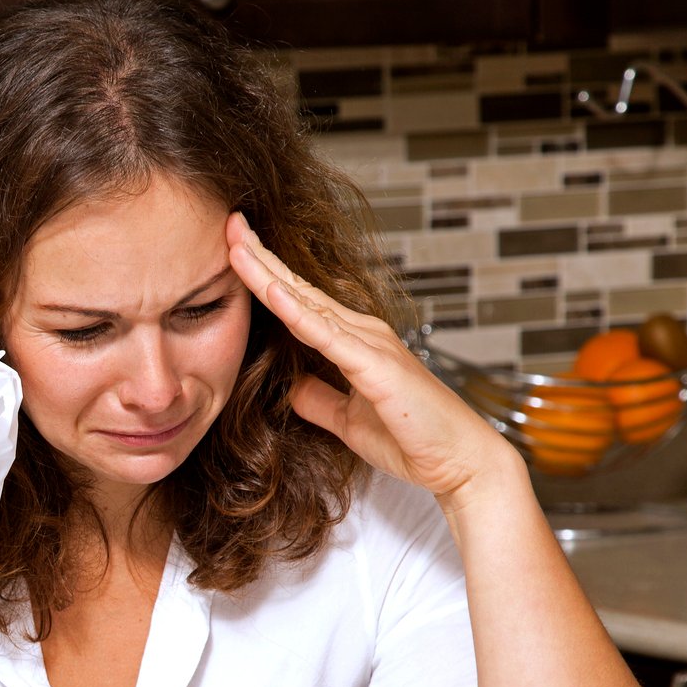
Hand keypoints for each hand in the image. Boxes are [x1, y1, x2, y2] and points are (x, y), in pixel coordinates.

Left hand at [225, 212, 520, 506]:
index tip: (233, 248)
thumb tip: (290, 388)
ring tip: (237, 244)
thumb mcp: (347, 419)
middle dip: (261, 257)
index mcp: (354, 341)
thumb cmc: (411, 438)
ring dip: (269, 273)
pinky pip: (328, 336)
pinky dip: (298, 313)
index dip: (264, 274)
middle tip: (229, 224)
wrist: (457, 462)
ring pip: (307, 303)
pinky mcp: (376, 367)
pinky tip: (272, 290)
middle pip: (299, 289)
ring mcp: (371, 345)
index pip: (299, 301)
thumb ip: (319, 400)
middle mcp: (362, 332)